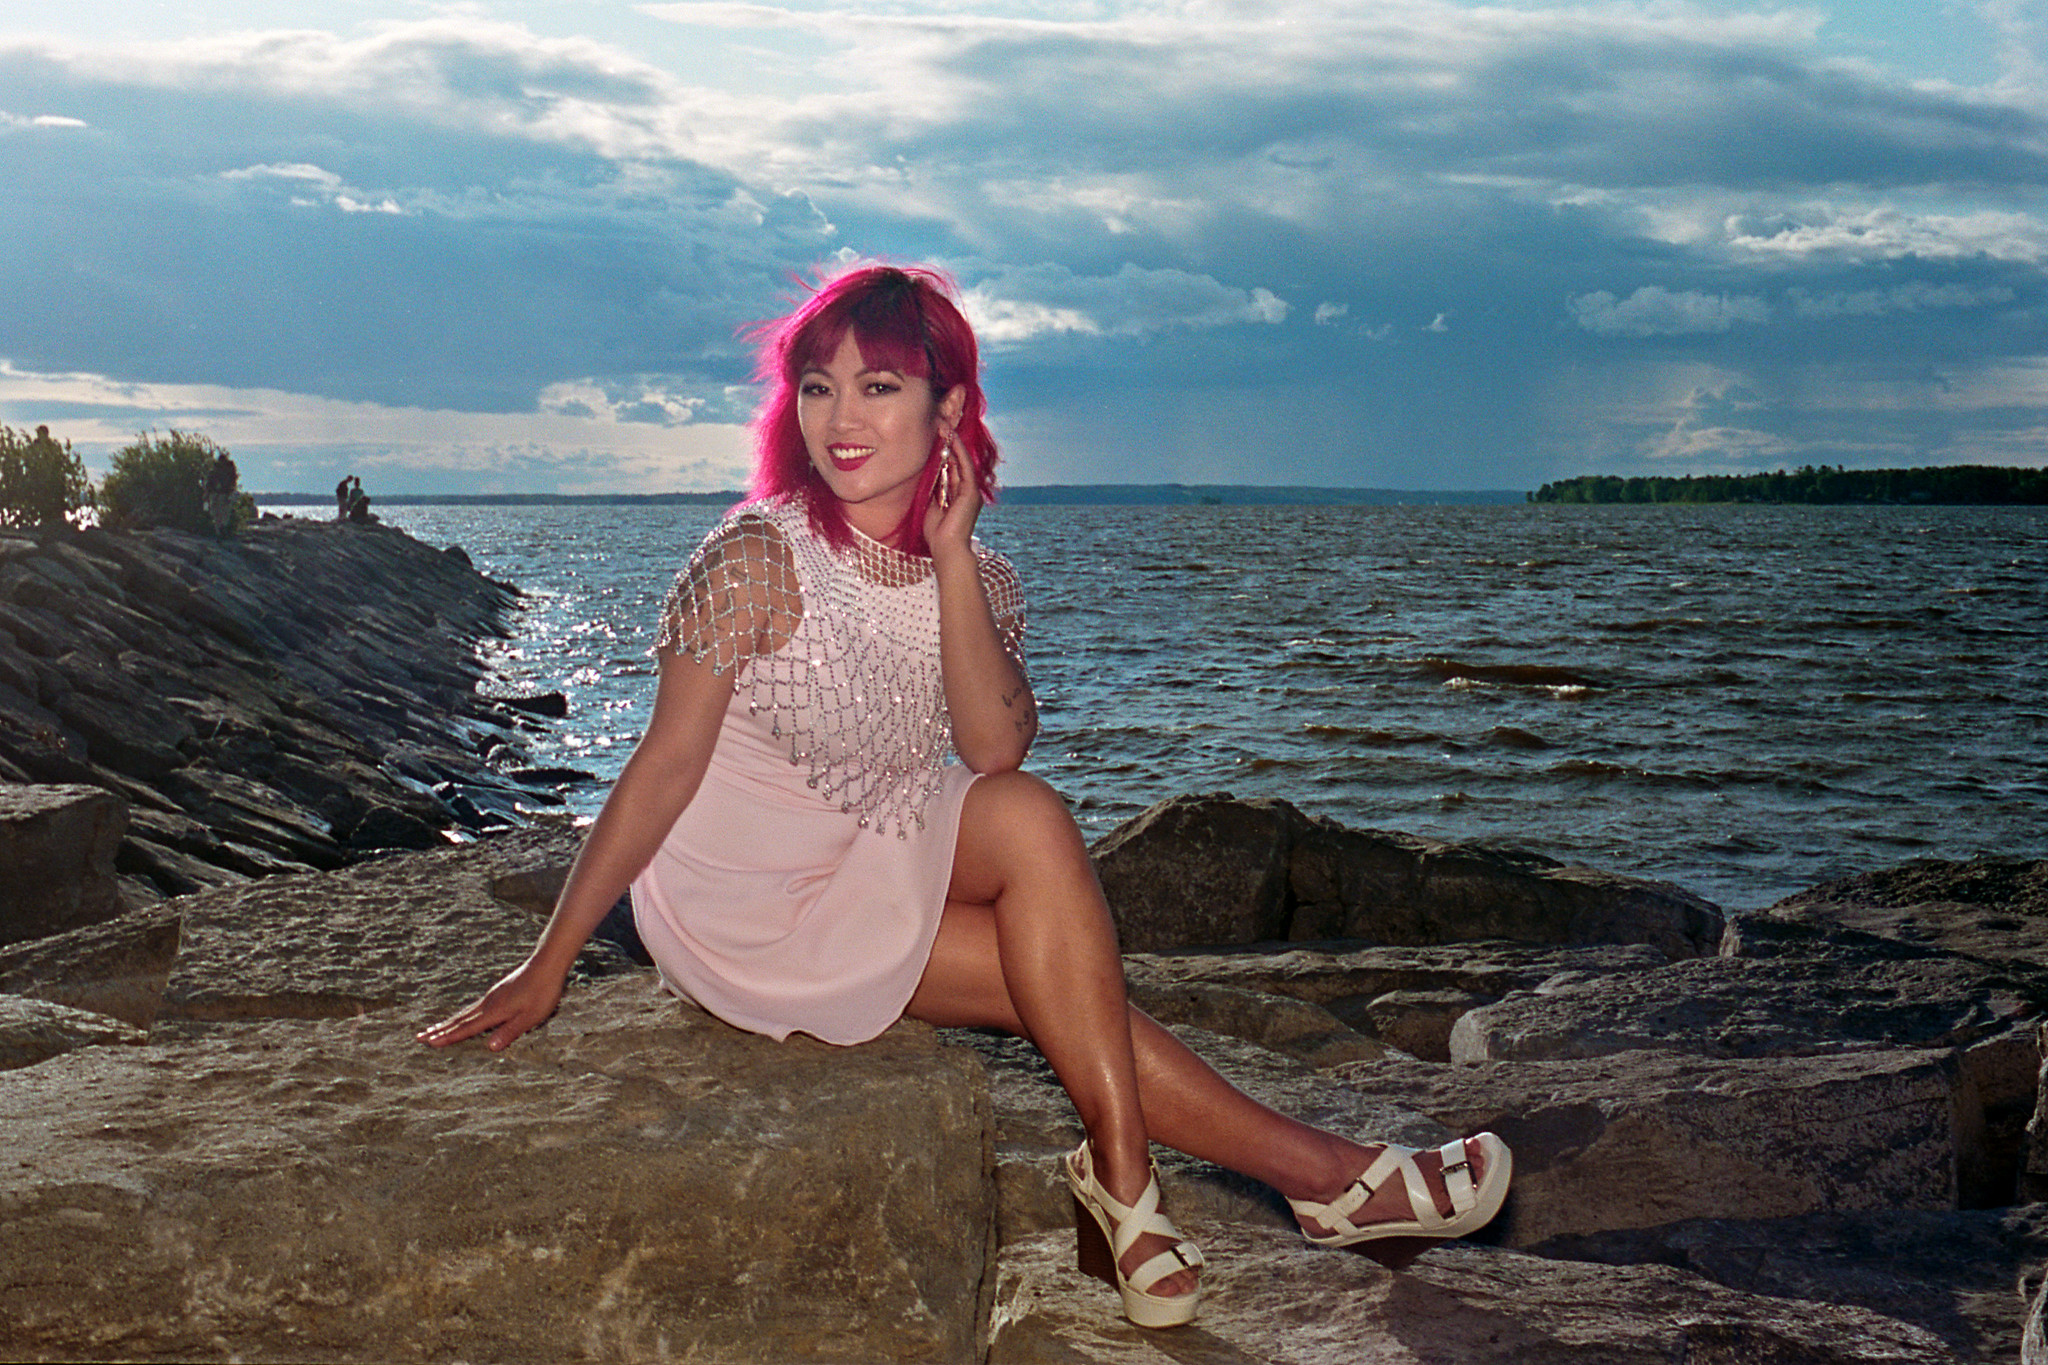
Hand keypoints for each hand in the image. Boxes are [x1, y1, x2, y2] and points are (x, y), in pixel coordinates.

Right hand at [416, 959, 563, 1051]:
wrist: (547, 964)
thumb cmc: (542, 993)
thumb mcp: (531, 1017)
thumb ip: (510, 1032)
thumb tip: (488, 1048)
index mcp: (494, 1012)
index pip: (467, 1028)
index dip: (448, 1037)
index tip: (430, 1043)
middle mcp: (488, 1004)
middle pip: (459, 1020)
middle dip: (439, 1030)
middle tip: (419, 1037)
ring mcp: (492, 996)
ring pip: (464, 1013)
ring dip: (447, 1022)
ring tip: (433, 1027)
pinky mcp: (498, 992)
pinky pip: (473, 1007)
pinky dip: (461, 1014)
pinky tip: (462, 1016)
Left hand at [923, 432, 980, 558]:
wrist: (947, 549)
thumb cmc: (937, 533)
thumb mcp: (931, 505)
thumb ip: (933, 489)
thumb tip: (928, 472)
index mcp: (957, 493)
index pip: (951, 466)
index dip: (943, 450)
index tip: (934, 434)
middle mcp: (966, 489)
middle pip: (957, 460)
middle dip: (948, 441)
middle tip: (939, 422)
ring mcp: (970, 490)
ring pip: (962, 460)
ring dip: (952, 442)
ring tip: (944, 425)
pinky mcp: (971, 492)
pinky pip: (965, 467)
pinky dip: (958, 452)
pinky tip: (950, 439)